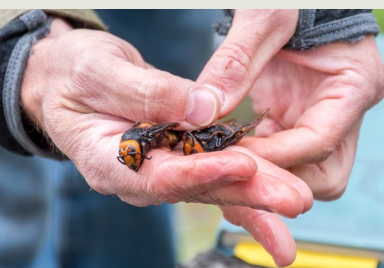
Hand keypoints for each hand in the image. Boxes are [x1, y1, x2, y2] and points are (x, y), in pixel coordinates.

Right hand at [20, 18, 311, 211]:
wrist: (69, 78)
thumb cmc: (73, 74)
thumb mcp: (99, 72)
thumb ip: (147, 92)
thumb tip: (199, 108)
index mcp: (109, 161)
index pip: (160, 177)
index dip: (202, 174)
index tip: (243, 167)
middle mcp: (138, 173)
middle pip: (196, 188)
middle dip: (246, 194)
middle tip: (292, 200)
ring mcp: (159, 165)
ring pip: (211, 181)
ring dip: (255, 190)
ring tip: (295, 198)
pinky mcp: (175, 152)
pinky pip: (212, 165)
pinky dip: (244, 173)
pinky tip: (274, 179)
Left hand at [198, 10, 383, 199]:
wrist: (296, 0)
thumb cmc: (294, 0)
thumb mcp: (265, 19)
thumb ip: (235, 63)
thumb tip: (203, 113)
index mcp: (354, 86)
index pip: (319, 142)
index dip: (273, 156)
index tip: (231, 154)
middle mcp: (344, 111)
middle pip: (324, 175)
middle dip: (279, 178)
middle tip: (231, 167)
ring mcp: (321, 118)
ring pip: (303, 173)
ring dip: (265, 174)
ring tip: (224, 162)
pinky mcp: (297, 119)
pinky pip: (281, 155)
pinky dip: (256, 159)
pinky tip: (227, 151)